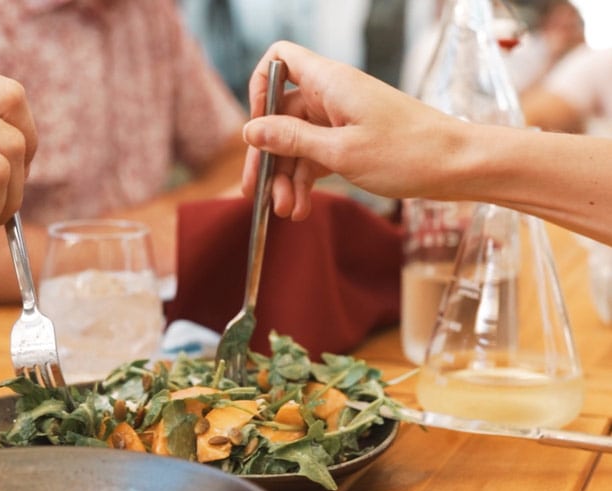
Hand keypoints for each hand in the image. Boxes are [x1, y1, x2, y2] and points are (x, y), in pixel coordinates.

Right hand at [240, 41, 461, 219]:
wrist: (458, 166)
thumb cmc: (409, 153)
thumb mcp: (341, 152)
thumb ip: (291, 140)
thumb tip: (250, 131)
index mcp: (331, 83)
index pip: (280, 60)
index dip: (260, 89)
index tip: (256, 129)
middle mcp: (333, 96)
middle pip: (281, 116)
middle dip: (268, 156)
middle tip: (257, 194)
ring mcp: (342, 119)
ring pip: (296, 143)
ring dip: (287, 177)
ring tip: (287, 210)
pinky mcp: (352, 141)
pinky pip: (316, 157)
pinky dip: (306, 181)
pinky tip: (301, 207)